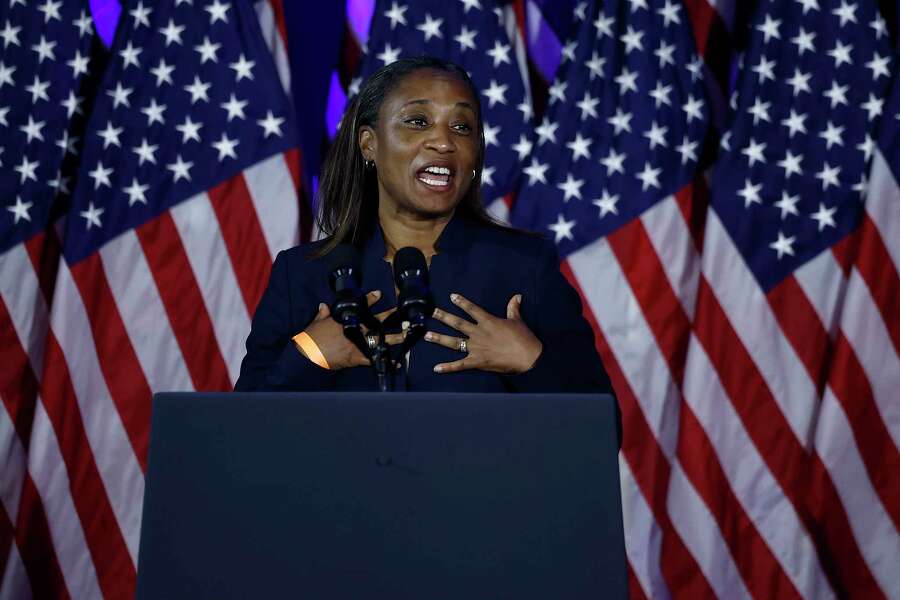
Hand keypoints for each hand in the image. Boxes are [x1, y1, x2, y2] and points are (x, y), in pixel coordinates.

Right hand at [300, 291, 403, 369]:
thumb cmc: (310, 339)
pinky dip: (385, 362)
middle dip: (390, 317)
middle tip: (403, 314)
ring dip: (394, 338)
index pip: (360, 306)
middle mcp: (354, 329)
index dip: (370, 299)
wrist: (307, 355)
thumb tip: (324, 306)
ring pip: (379, 339)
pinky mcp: (356, 357)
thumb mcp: (316, 323)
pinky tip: (396, 364)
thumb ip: (323, 314)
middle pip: (376, 321)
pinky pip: (374, 359)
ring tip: (406, 335)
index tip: (379, 293)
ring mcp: (357, 343)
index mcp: (345, 319)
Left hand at [425, 293, 541, 374]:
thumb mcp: (517, 321)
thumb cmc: (524, 338)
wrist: (528, 357)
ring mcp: (476, 348)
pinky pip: (460, 365)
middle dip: (443, 317)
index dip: (461, 302)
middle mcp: (479, 333)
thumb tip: (517, 296)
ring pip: (454, 342)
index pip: (472, 309)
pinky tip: (436, 368)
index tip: (451, 296)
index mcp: (488, 322)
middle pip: (457, 323)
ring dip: (439, 338)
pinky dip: (448, 367)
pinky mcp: (477, 361)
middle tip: (431, 312)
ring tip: (427, 335)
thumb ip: (513, 308)